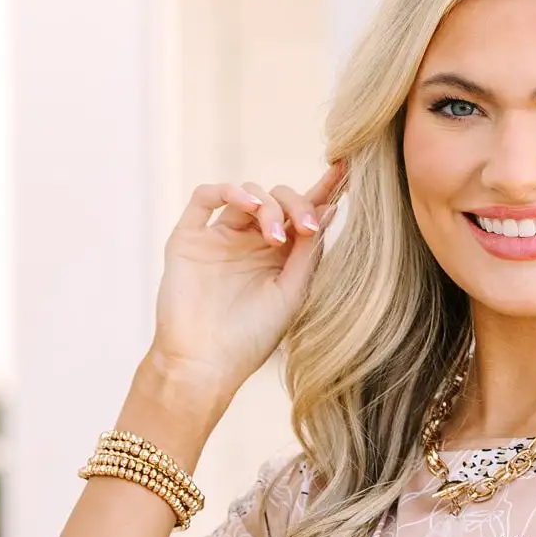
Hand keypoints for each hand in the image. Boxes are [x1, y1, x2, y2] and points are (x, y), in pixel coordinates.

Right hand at [146, 168, 344, 417]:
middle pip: (277, 199)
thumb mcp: (290, 295)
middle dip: (295, 204)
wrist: (204, 366)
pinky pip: (207, 196)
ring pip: (247, 194)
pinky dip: (230, 191)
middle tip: (307, 228)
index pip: (301, 215)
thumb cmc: (250, 341)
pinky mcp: (190, 237)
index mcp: (277, 258)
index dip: (322, 190)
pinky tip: (249, 206)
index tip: (346, 170)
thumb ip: (307, 254)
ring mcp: (219, 237)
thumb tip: (329, 209)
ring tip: (275, 236)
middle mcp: (249, 243)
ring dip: (267, 205)